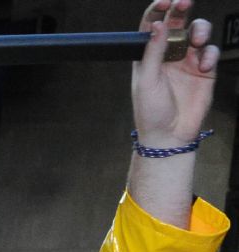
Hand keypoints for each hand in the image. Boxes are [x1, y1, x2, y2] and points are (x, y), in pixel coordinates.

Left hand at [132, 1, 218, 147]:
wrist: (169, 134)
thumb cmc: (151, 111)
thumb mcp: (146, 80)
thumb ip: (152, 52)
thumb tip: (157, 25)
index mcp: (148, 54)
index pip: (152, 25)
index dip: (158, 10)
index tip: (165, 1)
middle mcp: (168, 53)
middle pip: (177, 22)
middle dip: (181, 9)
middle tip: (184, 2)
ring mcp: (187, 60)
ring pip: (197, 33)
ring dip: (199, 30)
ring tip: (196, 40)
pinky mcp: (204, 70)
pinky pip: (210, 53)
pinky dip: (209, 55)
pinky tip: (204, 65)